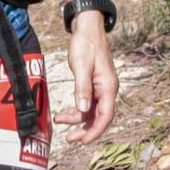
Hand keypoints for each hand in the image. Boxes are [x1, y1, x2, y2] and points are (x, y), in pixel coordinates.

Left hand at [56, 15, 117, 144]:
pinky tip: (65, 112)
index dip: (96, 131)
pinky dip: (77, 109)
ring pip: (92, 111)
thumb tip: (82, 109)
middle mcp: (108, 90)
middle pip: (100, 117)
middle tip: (69, 138)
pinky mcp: (95, 85)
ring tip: (60, 121)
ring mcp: (102, 88)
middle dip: (85, 129)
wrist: (88, 28)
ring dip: (78, 119)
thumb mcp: (81, 66)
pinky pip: (88, 103)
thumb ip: (82, 88)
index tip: (84, 140)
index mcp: (108, 87)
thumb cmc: (86, 44)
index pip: (106, 116)